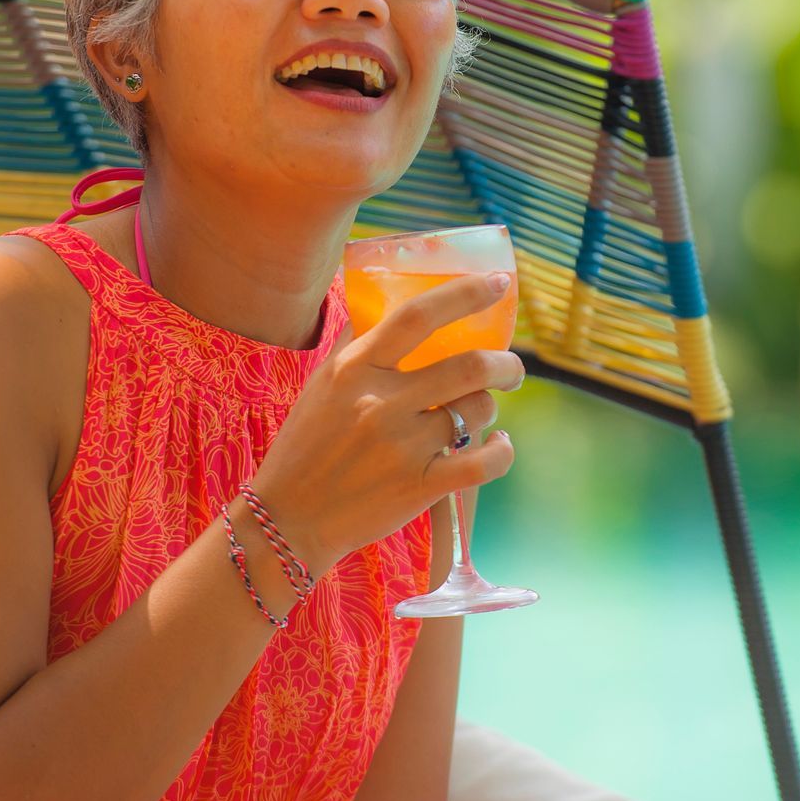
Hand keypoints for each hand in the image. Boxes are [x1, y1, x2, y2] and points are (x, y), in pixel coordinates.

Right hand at [252, 271, 524, 572]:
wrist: (288, 518)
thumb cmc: (306, 446)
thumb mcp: (322, 385)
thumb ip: (356, 345)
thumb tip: (386, 301)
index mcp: (354, 368)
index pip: (417, 315)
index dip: (466, 293)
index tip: (500, 282)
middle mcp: (380, 402)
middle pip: (468, 365)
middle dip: (505, 364)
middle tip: (511, 369)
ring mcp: (401, 447)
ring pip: (477, 410)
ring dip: (490, 408)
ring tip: (479, 413)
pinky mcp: (418, 488)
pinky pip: (483, 463)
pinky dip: (502, 451)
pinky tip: (499, 445)